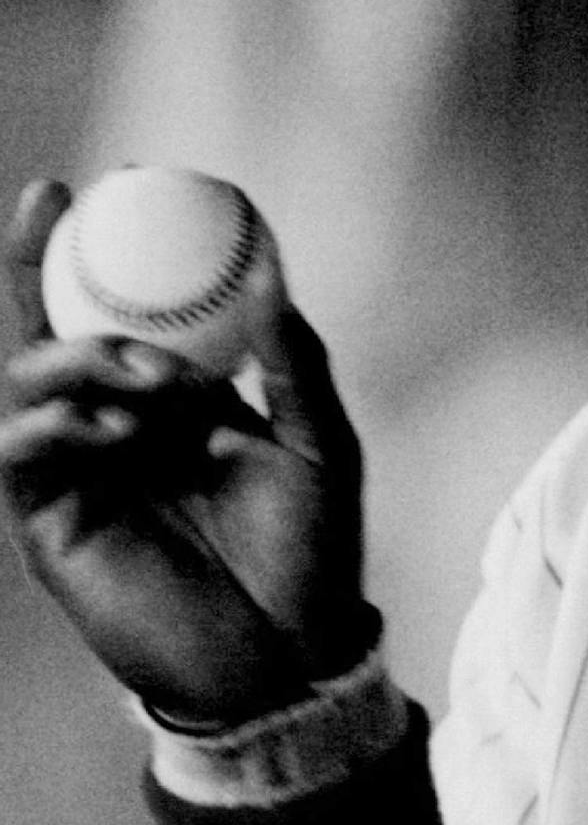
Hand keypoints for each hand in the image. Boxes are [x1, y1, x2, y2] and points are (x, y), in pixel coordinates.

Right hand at [1, 180, 369, 725]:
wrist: (289, 650)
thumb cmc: (313, 548)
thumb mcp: (321, 440)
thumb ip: (292, 362)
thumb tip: (269, 277)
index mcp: (178, 395)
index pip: (127, 305)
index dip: (107, 242)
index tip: (115, 174)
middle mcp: (119, 422)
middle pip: (51, 327)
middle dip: (42, 264)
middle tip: (61, 212)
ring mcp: (80, 469)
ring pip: (29, 380)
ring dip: (84, 356)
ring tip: (156, 378)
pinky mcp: (50, 522)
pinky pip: (22, 450)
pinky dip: (61, 422)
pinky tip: (122, 430)